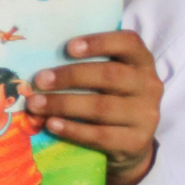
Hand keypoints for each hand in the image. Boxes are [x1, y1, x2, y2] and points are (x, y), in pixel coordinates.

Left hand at [28, 31, 161, 184]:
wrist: (130, 142)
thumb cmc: (108, 97)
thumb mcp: (106, 77)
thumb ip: (85, 64)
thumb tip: (39, 57)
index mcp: (141, 61)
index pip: (128, 43)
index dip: (99, 42)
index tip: (68, 47)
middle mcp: (149, 86)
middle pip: (110, 76)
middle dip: (70, 77)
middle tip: (39, 80)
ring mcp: (146, 116)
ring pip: (102, 107)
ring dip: (63, 104)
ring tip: (35, 104)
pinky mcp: (137, 142)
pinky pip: (100, 135)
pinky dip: (72, 129)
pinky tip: (51, 124)